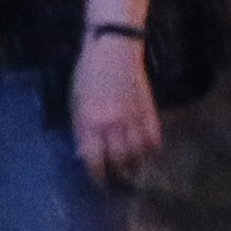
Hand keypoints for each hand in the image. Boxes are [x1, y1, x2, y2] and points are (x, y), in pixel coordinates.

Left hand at [71, 31, 163, 182]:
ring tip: (133, 172)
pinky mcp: (149, 110)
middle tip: (118, 182)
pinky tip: (147, 154)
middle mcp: (112, 124)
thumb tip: (86, 154)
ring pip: (138, 154)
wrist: (114, 48)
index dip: (97, 176)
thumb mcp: (75, 102)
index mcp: (89, 122)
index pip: (95, 160)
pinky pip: (154, 139)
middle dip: (118, 176)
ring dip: (136, 166)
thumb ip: (81, 129)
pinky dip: (151, 151)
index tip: (99, 182)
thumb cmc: (88, 74)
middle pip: (119, 161)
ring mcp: (133, 118)